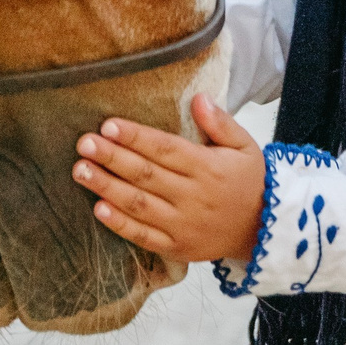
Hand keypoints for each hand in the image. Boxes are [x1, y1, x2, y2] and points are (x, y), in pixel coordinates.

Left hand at [73, 95, 264, 262]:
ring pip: (139, 204)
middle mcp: (193, 196)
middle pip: (146, 175)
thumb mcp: (245, 146)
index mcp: (208, 168)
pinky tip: (98, 208)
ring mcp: (183, 224)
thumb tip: (199, 98)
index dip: (136, 137)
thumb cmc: (249, 182)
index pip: (166, 149)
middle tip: (85, 143)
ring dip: (107, 187)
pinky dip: (120, 224)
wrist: (265, 230)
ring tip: (81, 170)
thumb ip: (221, 123)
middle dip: (112, 157)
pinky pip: (144, 236)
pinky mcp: (175, 247)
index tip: (109, 125)